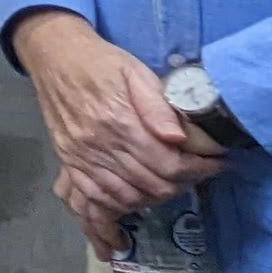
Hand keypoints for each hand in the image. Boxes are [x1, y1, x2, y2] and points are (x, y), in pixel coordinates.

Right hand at [15, 11, 218, 255]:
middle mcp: (98, 146)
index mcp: (119, 122)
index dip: (199, 170)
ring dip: (152, 200)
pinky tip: (127, 217)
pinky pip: (91, 199)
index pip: (168, 164)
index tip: (217, 164)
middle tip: (199, 176)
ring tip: (172, 189)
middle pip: (150, 186)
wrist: (54, 56)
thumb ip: (158, 105)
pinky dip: (112, 213)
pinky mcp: (68, 161)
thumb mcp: (135, 71)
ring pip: (123, 198)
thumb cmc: (101, 61)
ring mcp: (80, 157)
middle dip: (182, 185)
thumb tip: (179, 139)